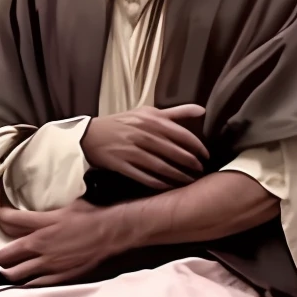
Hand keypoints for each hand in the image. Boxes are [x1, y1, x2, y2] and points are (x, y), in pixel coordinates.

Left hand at [0, 201, 128, 286]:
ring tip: (12, 270)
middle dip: (0, 256)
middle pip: (3, 256)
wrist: (113, 234)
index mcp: (42, 224)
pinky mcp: (58, 278)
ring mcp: (48, 265)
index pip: (8, 220)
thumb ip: (48, 212)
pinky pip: (33, 285)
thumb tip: (41, 208)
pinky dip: (26, 283)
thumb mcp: (67, 206)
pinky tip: (28, 281)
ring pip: (14, 275)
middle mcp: (40, 245)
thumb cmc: (93, 216)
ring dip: (10, 272)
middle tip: (3, 255)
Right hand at [80, 104, 208, 188]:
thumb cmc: (124, 123)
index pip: (181, 134)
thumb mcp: (148, 112)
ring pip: (161, 166)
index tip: (206, 155)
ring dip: (177, 175)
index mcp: (151, 120)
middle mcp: (142, 134)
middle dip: (190, 163)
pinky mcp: (121, 165)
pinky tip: (169, 186)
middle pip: (173, 152)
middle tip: (201, 170)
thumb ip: (176, 112)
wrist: (90, 135)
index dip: (197, 146)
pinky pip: (144, 177)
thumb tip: (202, 110)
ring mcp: (131, 151)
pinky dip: (158, 183)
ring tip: (189, 181)